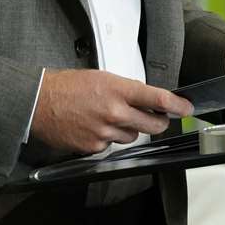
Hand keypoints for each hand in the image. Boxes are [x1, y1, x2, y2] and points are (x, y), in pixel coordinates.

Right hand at [31, 69, 193, 154]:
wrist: (38, 103)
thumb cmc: (65, 87)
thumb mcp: (101, 77)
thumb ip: (125, 89)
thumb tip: (144, 98)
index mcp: (117, 89)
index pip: (157, 98)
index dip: (177, 105)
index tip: (186, 108)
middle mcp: (114, 112)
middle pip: (153, 124)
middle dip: (159, 121)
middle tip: (158, 117)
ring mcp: (105, 132)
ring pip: (133, 136)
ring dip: (129, 129)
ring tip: (109, 117)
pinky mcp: (94, 147)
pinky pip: (112, 145)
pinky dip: (108, 138)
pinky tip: (94, 127)